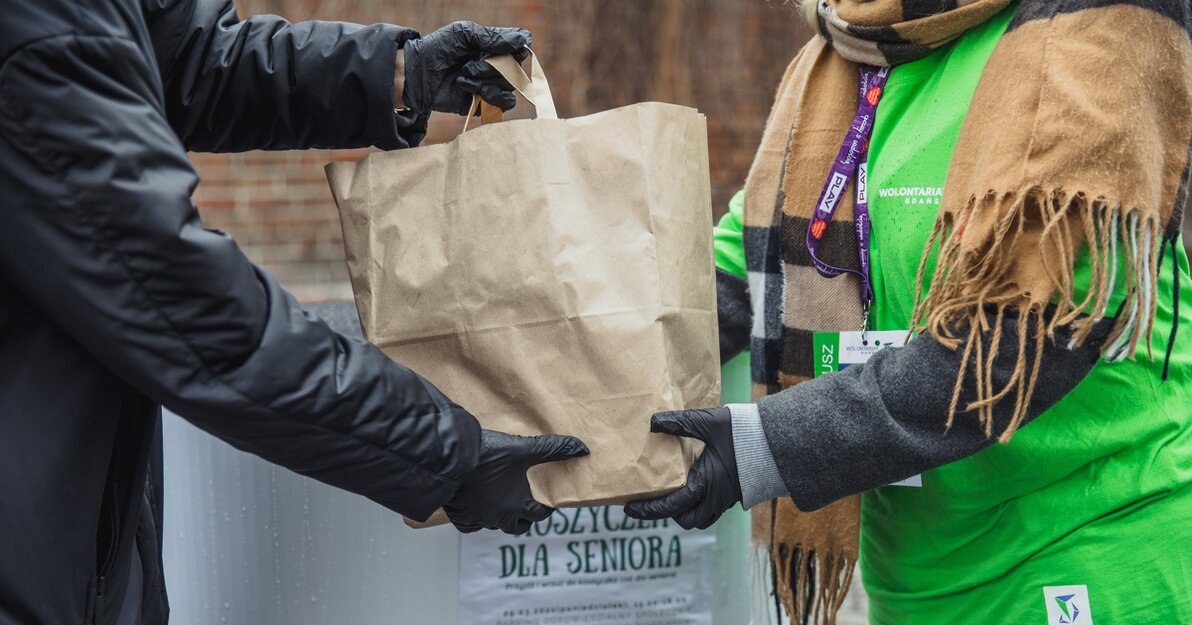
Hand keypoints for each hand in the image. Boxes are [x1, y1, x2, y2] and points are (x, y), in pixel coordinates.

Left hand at [402, 21, 531, 114]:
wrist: (417, 74)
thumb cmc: (438, 49)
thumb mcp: (464, 34)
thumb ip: (493, 37)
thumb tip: (524, 39)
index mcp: (493, 48)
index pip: (520, 49)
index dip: (517, 49)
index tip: (502, 49)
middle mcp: (496, 67)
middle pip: (515, 69)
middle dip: (493, 67)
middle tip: (468, 65)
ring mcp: (491, 85)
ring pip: (510, 87)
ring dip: (486, 80)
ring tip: (464, 76)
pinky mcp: (484, 104)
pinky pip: (504, 103)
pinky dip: (489, 95)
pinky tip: (467, 87)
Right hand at [445, 429, 587, 534]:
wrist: (450, 459)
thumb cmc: (487, 455)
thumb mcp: (524, 449)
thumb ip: (554, 449)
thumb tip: (582, 448)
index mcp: (518, 506)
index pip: (540, 514)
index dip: (546, 507)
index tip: (548, 501)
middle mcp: (499, 518)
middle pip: (519, 526)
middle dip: (526, 517)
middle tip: (528, 504)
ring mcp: (478, 519)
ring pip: (495, 525)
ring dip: (502, 516)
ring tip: (504, 501)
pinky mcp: (459, 516)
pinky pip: (471, 525)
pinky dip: (477, 519)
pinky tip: (478, 507)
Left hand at [623, 408, 739, 529]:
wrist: (777, 441)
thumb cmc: (743, 432)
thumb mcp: (708, 423)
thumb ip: (680, 423)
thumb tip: (653, 422)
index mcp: (705, 484)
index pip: (670, 506)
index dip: (647, 510)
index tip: (629, 508)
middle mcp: (715, 497)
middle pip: (685, 520)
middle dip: (665, 514)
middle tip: (648, 502)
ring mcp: (726, 498)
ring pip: (700, 519)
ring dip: (683, 513)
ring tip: (668, 497)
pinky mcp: (734, 494)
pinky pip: (712, 511)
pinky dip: (698, 507)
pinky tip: (691, 489)